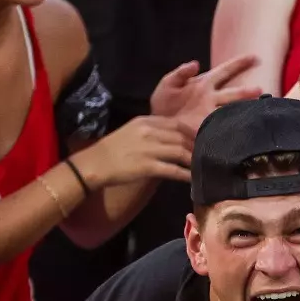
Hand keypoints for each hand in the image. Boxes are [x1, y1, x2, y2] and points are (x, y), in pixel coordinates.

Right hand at [69, 114, 193, 189]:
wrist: (93, 164)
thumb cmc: (113, 149)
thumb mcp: (132, 131)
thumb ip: (153, 131)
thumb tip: (176, 138)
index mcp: (145, 121)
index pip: (176, 124)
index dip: (192, 132)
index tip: (202, 139)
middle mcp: (148, 132)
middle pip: (182, 137)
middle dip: (196, 147)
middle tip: (207, 154)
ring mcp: (149, 149)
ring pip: (181, 152)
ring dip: (194, 160)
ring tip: (202, 166)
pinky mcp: (147, 166)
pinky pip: (174, 170)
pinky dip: (186, 174)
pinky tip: (194, 178)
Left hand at [150, 53, 260, 128]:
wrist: (158, 128)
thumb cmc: (164, 106)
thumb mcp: (167, 85)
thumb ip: (180, 73)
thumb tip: (196, 64)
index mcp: (205, 84)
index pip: (225, 71)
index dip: (240, 64)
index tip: (255, 58)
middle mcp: (213, 99)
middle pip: (234, 93)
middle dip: (247, 91)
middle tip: (260, 90)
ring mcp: (213, 115)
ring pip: (233, 110)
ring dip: (244, 109)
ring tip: (258, 109)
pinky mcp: (210, 129)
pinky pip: (224, 127)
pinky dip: (233, 127)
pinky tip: (243, 127)